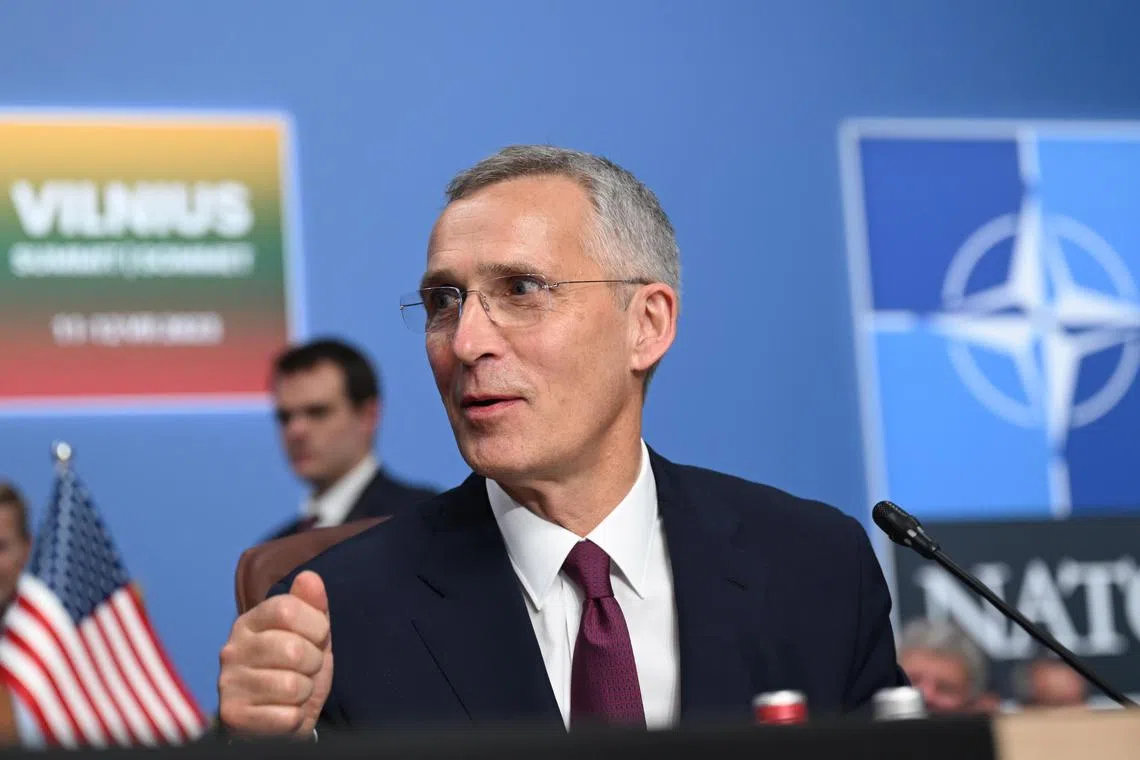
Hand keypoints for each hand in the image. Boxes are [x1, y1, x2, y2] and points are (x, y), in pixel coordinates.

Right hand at [218, 571, 332, 736]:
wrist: (274, 721)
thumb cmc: (294, 670)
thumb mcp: (310, 634)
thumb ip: (311, 605)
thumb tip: (309, 577)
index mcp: (250, 622)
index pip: (288, 609)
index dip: (316, 626)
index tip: (316, 638)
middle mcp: (232, 649)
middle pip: (293, 649)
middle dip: (313, 663)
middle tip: (304, 670)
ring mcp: (229, 683)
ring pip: (291, 685)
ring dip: (304, 692)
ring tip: (293, 692)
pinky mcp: (233, 716)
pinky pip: (286, 716)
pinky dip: (294, 717)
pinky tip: (282, 713)